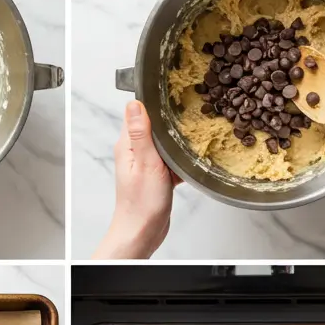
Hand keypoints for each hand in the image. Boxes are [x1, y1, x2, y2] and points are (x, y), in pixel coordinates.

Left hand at [93, 101, 180, 258]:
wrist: (143, 232)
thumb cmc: (141, 203)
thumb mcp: (145, 163)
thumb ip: (141, 133)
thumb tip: (135, 104)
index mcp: (128, 144)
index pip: (136, 112)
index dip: (151, 101)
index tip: (169, 92)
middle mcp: (135, 151)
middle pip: (153, 125)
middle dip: (170, 118)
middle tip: (190, 109)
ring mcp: (146, 163)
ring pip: (164, 142)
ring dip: (177, 138)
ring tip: (196, 131)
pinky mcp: (157, 175)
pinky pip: (171, 160)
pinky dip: (181, 158)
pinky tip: (194, 157)